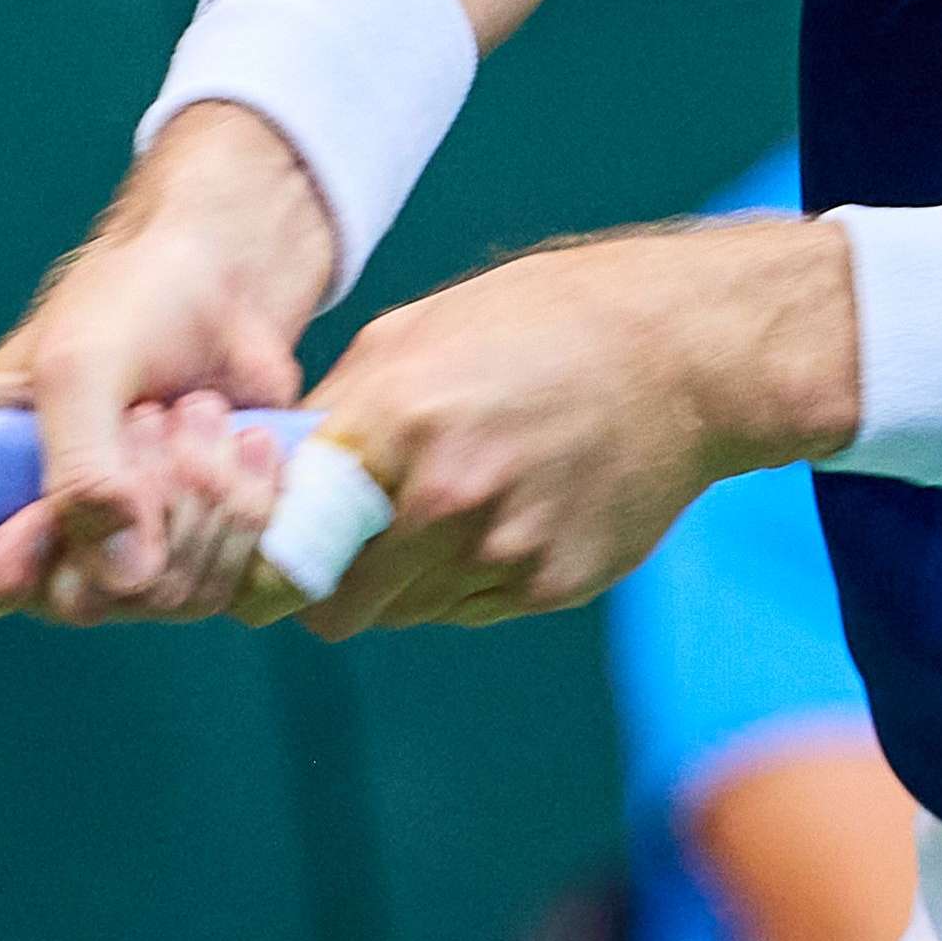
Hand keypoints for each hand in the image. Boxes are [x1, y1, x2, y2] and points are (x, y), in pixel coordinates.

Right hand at [0, 103, 338, 642]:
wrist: (225, 282)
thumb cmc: (129, 302)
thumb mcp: (81, 365)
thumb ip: (82, 468)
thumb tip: (120, 575)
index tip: (43, 519)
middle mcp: (41, 542)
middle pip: (75, 602)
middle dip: (136, 504)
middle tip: (151, 416)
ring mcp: (123, 556)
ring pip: (165, 597)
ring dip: (202, 497)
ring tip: (197, 410)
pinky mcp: (199, 553)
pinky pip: (234, 586)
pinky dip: (252, 511)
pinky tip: (251, 442)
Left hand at [273, 214, 856, 636]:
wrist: (678, 355)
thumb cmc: (537, 325)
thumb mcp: (412, 334)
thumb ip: (335, 412)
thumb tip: (270, 472)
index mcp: (393, 423)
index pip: (284, 546)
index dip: (262, 561)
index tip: (265, 558)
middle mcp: (443, 499)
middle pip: (334, 606)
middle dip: (325, 584)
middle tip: (341, 548)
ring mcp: (502, 550)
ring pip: (402, 615)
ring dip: (397, 582)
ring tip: (436, 512)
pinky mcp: (551, 585)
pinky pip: (469, 610)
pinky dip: (463, 579)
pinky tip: (497, 515)